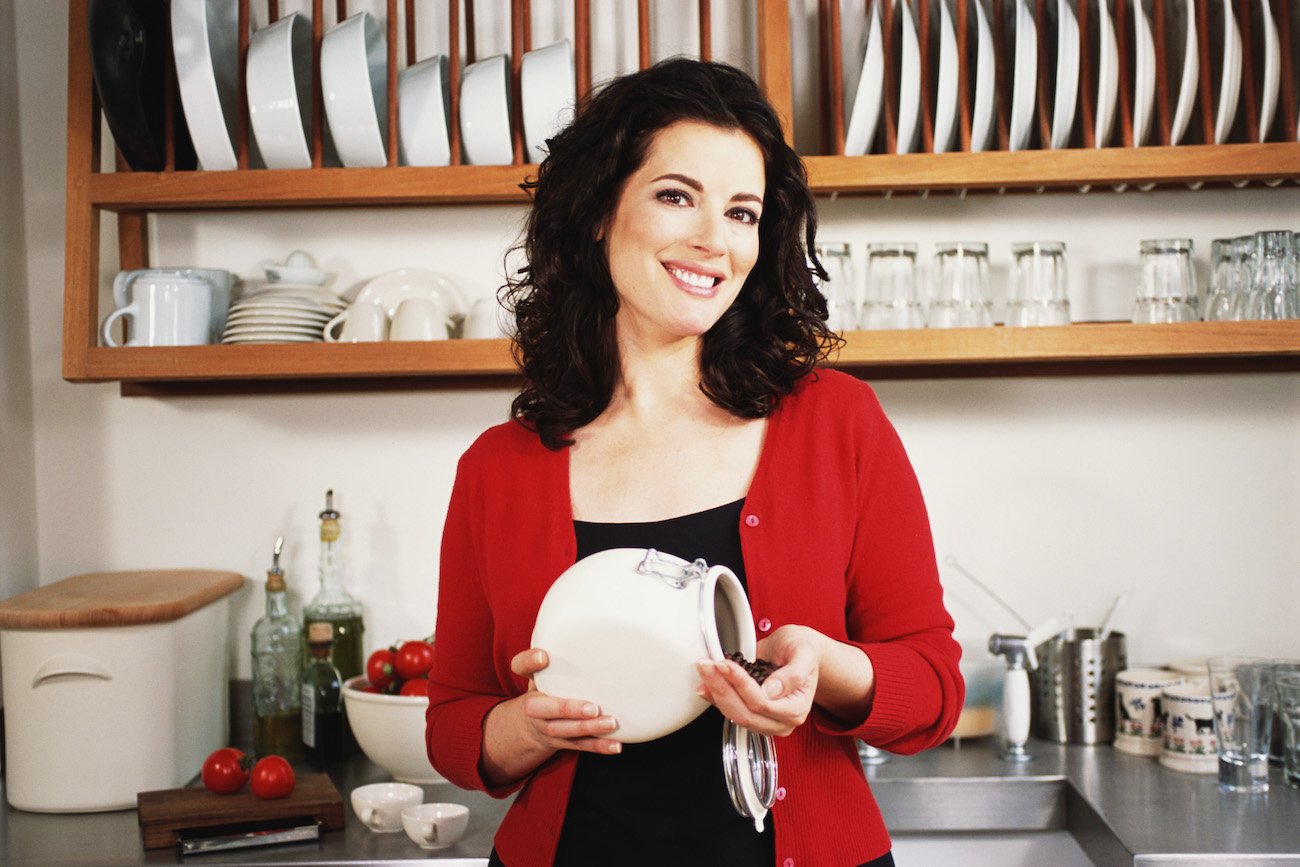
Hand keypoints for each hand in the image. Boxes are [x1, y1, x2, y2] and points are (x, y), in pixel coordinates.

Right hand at [504, 648, 622, 755]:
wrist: (530, 725)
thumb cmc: (546, 688)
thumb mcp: (544, 670)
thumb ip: (559, 649)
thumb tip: (583, 615)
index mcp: (530, 682)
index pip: (521, 667)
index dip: (530, 661)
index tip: (544, 656)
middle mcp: (535, 707)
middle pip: (543, 709)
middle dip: (567, 708)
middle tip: (592, 707)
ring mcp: (548, 727)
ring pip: (565, 731)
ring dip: (588, 728)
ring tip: (610, 723)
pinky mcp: (563, 742)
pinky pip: (580, 745)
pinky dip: (599, 746)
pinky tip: (616, 745)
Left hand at [694, 625, 825, 736]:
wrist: (795, 650)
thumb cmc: (802, 650)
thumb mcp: (804, 653)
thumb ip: (794, 673)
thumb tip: (772, 690)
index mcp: (796, 708)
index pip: (763, 703)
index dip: (741, 685)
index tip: (726, 665)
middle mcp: (780, 720)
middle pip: (744, 713)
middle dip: (722, 688)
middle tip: (708, 664)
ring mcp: (765, 721)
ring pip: (734, 714)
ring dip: (715, 692)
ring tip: (704, 668)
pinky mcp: (751, 714)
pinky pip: (730, 711)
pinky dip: (714, 697)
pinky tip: (704, 684)